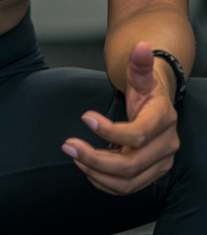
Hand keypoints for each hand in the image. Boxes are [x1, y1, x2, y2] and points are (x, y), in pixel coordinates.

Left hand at [62, 41, 179, 194]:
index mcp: (163, 120)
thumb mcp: (141, 75)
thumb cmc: (146, 89)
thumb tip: (141, 46)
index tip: (84, 116)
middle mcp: (166, 146)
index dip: (111, 130)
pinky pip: (127, 187)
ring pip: (129, 181)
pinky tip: (85, 167)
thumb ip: (139, 64)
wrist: (157, 105)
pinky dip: (104, 182)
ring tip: (74, 156)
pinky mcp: (150, 173)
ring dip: (97, 172)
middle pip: (131, 163)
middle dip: (96, 158)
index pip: (138, 134)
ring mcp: (159, 163)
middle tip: (68, 145)